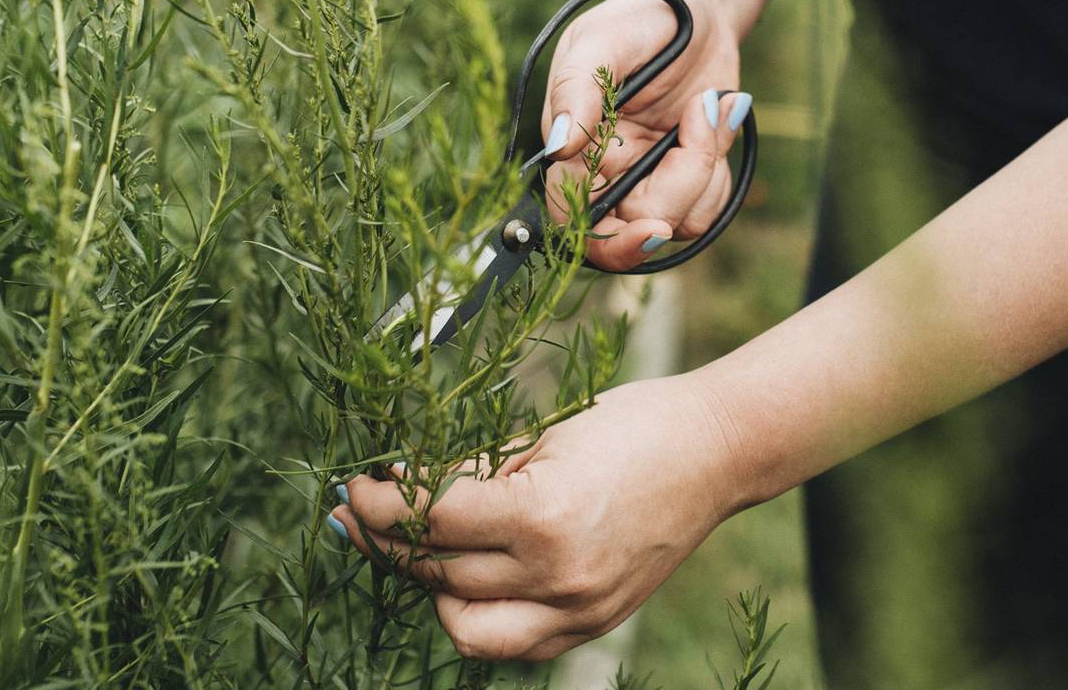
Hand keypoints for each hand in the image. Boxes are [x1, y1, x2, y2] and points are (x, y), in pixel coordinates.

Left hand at [332, 376, 740, 661]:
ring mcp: (575, 611)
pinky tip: (456, 579)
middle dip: (386, 541)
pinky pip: (508, 643)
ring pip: (463, 624)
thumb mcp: (542, 436)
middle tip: (358, 512)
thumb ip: (472, 470)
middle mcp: (556, 577)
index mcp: (541, 516)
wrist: (713, 452)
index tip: (354, 485)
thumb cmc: (630, 424)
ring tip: (405, 545)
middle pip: (436, 573)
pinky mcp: (589, 626)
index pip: (429, 522)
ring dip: (423, 584)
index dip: (380, 504)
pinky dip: (472, 617)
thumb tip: (403, 484)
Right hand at [540, 0, 750, 269]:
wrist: (697, 8)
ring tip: (709, 103)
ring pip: (679, 221)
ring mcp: (648, 179)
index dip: (610, 242)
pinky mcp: (687, 177)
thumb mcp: (602, 41)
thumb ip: (577, 90)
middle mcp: (605, 174)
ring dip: (706, 164)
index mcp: (572, 151)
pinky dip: (721, 165)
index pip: (574, 223)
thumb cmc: (638, 16)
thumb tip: (560, 147)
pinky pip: (707, 207)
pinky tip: (719, 113)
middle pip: (633, 231)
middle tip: (700, 142)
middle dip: (676, 194)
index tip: (653, 228)